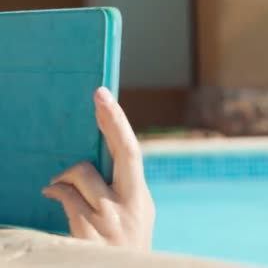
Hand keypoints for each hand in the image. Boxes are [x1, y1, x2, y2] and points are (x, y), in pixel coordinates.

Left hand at [42, 87, 154, 249]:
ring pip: (81, 175)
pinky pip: (66, 198)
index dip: (119, 122)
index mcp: (141, 198)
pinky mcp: (85, 234)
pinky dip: (57, 191)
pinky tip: (53, 193)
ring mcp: (107, 220)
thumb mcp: (137, 216)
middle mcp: (129, 205)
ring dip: (66, 175)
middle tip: (99, 95)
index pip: (132, 152)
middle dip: (111, 119)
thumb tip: (104, 158)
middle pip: (122, 152)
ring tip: (59, 184)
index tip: (105, 95)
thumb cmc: (127, 245)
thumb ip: (126, 189)